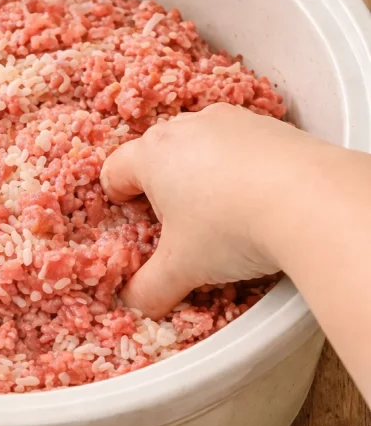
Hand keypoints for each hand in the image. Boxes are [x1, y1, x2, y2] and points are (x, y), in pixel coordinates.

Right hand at [100, 103, 322, 317]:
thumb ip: (150, 288)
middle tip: (176, 225)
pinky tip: (256, 199)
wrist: (310, 199)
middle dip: (161, 187)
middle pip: (158, 154)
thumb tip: (136, 304)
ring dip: (202, 174)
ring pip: (200, 145)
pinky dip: (240, 168)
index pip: (115, 170)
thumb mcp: (182, 268)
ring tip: (221, 212)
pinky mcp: (268, 124)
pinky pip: (241, 145)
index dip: (117, 197)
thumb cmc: (230, 227)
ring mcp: (230, 121)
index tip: (131, 218)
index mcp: (152, 154)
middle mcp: (187, 127)